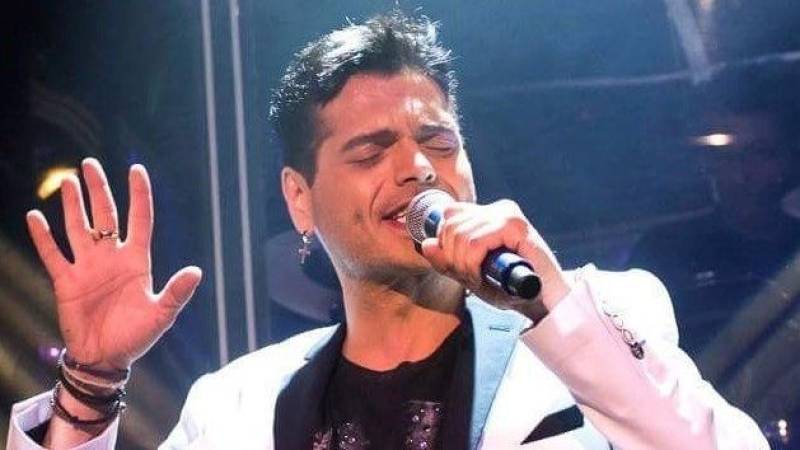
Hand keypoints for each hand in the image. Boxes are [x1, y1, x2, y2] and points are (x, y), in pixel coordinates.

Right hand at [26, 158, 201, 368]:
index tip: (136, 169)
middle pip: (105, 215)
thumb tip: (196, 272)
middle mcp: (111, 257)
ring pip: (78, 228)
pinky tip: (35, 217)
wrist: (105, 358)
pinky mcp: (66, 281)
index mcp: (137, 261)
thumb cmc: (137, 336)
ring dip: (73, 205)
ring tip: (68, 181)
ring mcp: (87, 267)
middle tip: (90, 164)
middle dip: (98, 189)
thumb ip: (177, 293)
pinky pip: (53, 254)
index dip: (139, 195)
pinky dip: (43, 237)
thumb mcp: (161, 315)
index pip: (139, 219)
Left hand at [419, 199, 570, 316]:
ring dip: (462, 264)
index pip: (449, 214)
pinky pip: (475, 242)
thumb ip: (447, 260)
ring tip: (477, 279)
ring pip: (460, 234)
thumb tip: (426, 244)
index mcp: (488, 213)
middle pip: (451, 224)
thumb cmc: (510, 288)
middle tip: (468, 277)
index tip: (457, 266)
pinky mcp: (516, 226)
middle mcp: (498, 208)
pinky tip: (481, 275)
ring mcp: (508, 215)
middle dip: (451, 257)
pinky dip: (472, 263)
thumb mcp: (471, 274)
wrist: (543, 302)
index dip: (444, 243)